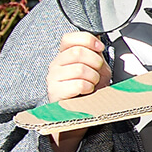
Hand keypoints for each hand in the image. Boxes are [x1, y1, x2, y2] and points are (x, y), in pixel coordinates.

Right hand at [45, 32, 107, 151]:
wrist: (78, 113)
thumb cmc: (88, 90)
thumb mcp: (95, 68)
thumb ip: (95, 54)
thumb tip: (99, 44)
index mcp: (64, 55)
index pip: (69, 38)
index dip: (88, 40)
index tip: (99, 49)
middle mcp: (56, 65)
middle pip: (78, 52)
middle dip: (95, 62)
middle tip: (97, 73)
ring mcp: (53, 78)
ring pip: (79, 68)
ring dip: (93, 78)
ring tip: (91, 85)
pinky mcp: (55, 93)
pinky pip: (78, 84)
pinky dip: (88, 88)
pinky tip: (86, 92)